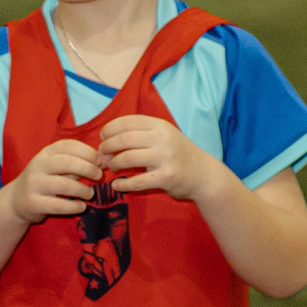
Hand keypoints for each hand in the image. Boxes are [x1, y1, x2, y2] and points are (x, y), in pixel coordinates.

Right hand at [7, 138, 101, 224]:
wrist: (16, 200)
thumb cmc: (46, 180)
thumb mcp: (59, 167)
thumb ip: (80, 162)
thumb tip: (107, 159)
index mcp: (46, 153)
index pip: (69, 146)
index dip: (89, 152)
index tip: (100, 161)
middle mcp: (38, 166)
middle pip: (67, 163)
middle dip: (89, 169)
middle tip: (98, 176)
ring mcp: (33, 184)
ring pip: (64, 185)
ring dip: (83, 190)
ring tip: (90, 194)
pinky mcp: (32, 203)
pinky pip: (58, 205)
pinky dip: (74, 206)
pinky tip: (81, 206)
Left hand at [98, 114, 224, 204]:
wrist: (203, 174)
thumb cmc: (176, 153)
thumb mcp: (162, 136)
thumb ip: (139, 134)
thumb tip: (105, 139)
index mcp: (159, 125)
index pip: (126, 121)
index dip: (109, 129)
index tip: (103, 138)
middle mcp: (163, 138)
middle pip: (122, 139)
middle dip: (107, 148)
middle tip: (103, 155)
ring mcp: (165, 157)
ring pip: (126, 158)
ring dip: (113, 164)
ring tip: (112, 167)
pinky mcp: (166, 177)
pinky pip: (136, 181)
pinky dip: (122, 185)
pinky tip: (117, 185)